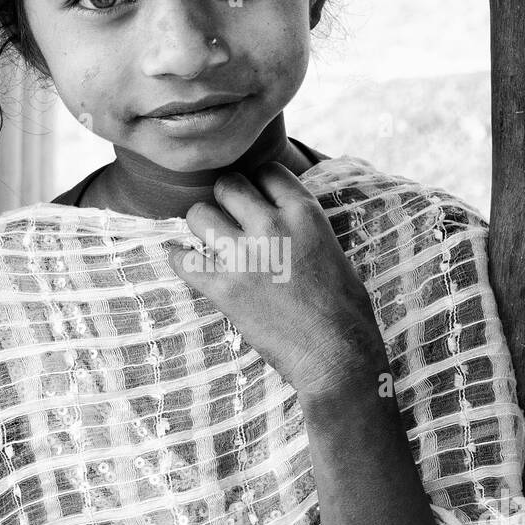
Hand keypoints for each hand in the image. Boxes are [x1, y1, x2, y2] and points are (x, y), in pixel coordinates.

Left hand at [164, 162, 385, 400]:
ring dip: (202, 227)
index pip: (265, 171)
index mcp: (304, 213)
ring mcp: (244, 256)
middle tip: (229, 220)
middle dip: (225, 199)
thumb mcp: (331, 247)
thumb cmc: (343, 307)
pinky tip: (192, 266)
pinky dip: (182, 261)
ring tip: (211, 243)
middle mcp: (271, 226)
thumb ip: (301, 224)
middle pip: (227, 185)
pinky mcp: (223, 287)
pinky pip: (182, 259)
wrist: (336, 353)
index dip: (258, 185)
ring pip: (198, 214)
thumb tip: (277, 212)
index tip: (255, 202)